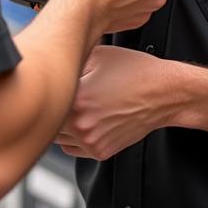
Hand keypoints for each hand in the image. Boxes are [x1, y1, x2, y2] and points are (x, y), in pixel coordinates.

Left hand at [56, 46, 170, 160]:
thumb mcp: (98, 55)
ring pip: (57, 138)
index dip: (46, 90)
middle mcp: (82, 124)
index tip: (48, 84)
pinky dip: (73, 138)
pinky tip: (84, 120)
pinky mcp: (101, 152)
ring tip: (75, 109)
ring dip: (60, 126)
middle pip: (48, 122)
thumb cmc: (135, 71)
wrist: (163, 92)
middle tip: (61, 96)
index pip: (44, 100)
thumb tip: (53, 64)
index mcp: (77, 99)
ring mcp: (91, 141)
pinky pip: (73, 149)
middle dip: (53, 109)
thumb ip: (71, 62)